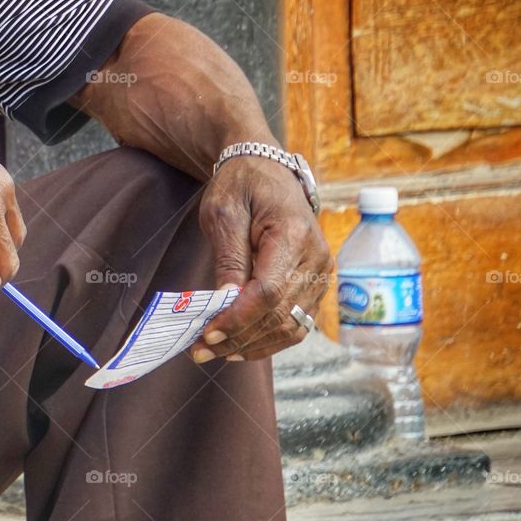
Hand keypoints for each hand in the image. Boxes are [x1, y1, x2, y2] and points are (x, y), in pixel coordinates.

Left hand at [189, 155, 332, 361]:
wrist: (267, 169)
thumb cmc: (241, 185)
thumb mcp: (223, 214)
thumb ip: (228, 259)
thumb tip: (225, 303)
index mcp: (294, 234)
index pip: (268, 292)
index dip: (238, 319)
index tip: (206, 333)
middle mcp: (316, 257)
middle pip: (279, 315)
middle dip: (237, 338)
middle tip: (199, 350)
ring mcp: (321, 273)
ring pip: (292, 327)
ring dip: (252, 346)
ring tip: (214, 351)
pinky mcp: (316, 284)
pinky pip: (297, 323)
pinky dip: (268, 340)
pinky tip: (239, 345)